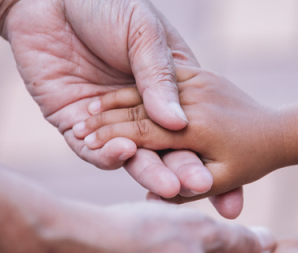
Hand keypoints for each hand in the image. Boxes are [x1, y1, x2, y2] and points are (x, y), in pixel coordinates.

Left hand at [2, 0, 247, 215]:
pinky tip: (122, 154)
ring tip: (168, 188)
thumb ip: (159, 78)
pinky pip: (92, 151)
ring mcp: (108, 121)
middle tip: (199, 186)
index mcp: (167, 87)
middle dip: (183, 170)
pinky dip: (107, 156)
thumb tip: (178, 123)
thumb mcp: (144, 34)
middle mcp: (140, 110)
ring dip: (150, 173)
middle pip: (165, 149)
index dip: (209, 149)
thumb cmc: (105, 6)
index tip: (225, 172)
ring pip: (132, 156)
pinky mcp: (72, 124)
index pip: (191, 126)